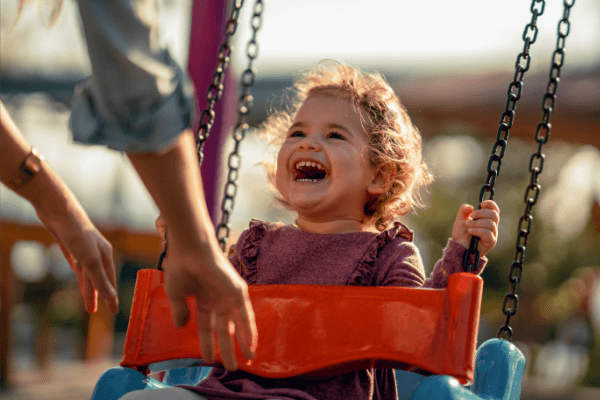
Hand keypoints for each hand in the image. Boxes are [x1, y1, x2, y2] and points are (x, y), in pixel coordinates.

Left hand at [36, 203, 118, 313]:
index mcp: (104, 255)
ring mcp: (82, 248)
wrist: (58, 211)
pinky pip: (75, 260)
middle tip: (93, 311)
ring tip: (84, 299)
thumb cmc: (77, 233)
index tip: (113, 311)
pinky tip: (75, 270)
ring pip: (86, 271)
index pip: (109, 281)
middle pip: (97, 278)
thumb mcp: (89, 259)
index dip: (110, 296)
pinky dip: (77, 268)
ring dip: (86, 285)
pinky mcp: (69, 243)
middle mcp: (96, 252)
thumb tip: (110, 296)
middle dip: (96, 294)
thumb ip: (99, 278)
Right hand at [156, 215, 256, 370]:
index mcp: (203, 299)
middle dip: (227, 349)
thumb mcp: (176, 295)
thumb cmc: (181, 266)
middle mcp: (218, 298)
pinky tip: (251, 345)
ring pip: (238, 325)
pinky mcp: (238, 291)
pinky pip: (245, 315)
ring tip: (247, 361)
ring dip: (243, 343)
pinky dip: (249, 331)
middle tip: (231, 366)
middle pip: (224, 329)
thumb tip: (181, 327)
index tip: (207, 359)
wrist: (189, 249)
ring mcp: (228, 295)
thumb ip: (180, 311)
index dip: (207, 343)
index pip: (206, 327)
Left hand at [452, 200, 499, 257]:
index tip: (481, 204)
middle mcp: (492, 226)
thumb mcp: (460, 220)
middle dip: (481, 213)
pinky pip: (488, 233)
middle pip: (494, 215)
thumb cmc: (461, 234)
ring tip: (467, 225)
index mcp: (487, 219)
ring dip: (476, 223)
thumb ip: (464, 211)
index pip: (494, 210)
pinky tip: (470, 231)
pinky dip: (477, 230)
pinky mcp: (491, 242)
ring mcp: (493, 234)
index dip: (490, 204)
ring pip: (490, 224)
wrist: (459, 247)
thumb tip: (471, 207)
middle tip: (471, 216)